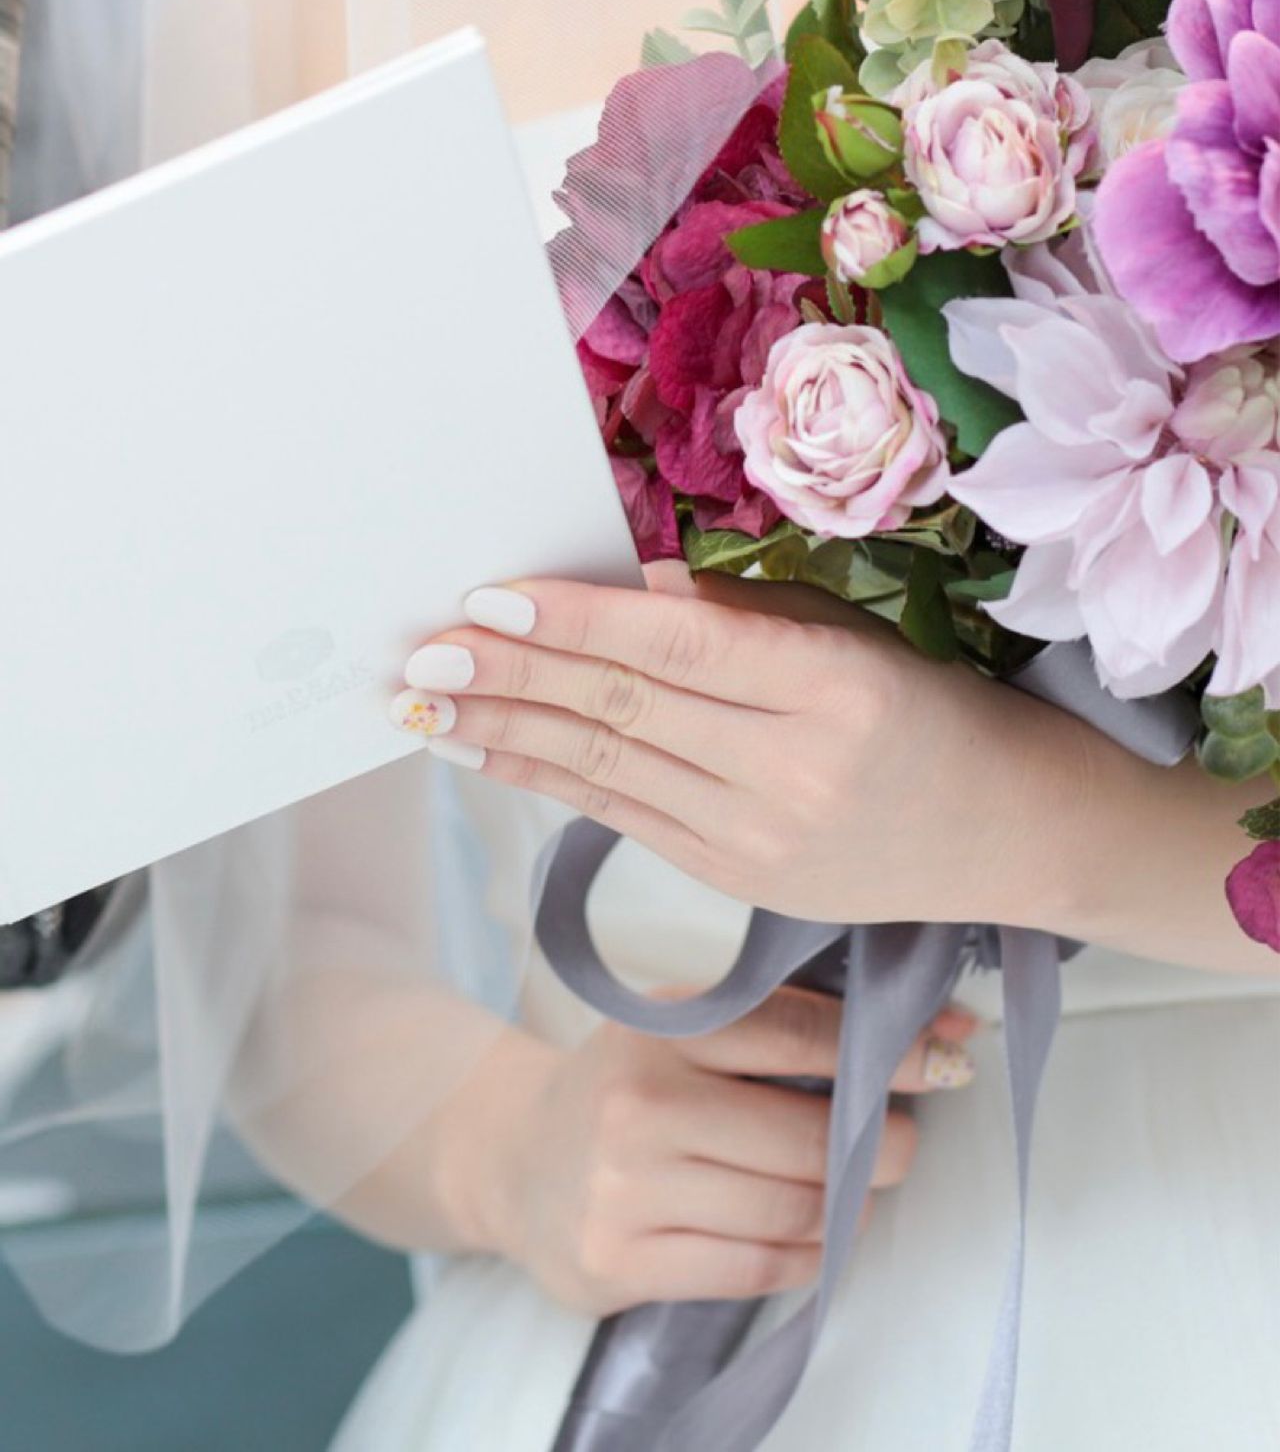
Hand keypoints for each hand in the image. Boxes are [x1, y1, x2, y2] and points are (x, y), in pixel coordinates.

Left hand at [394, 570, 1089, 927]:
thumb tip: (624, 587)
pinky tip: (495, 751)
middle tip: (422, 651)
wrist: (1008, 832)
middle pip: (622, 711)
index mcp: (829, 684)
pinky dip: (552, 781)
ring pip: (607, 770)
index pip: (671, 646)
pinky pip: (625, 818)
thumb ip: (738, 613)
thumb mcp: (849, 634)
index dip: (571, 622)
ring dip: (507, 734)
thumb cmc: (928, 705)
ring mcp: (762, 836)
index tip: (487, 599)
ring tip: (427, 705)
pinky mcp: (742, 881)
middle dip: (510, 679)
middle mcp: (791, 767)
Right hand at [440, 988, 976, 1316]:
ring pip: (787, 1207)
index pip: (797, 1033)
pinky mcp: (621, 1261)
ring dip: (848, 1205)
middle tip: (905, 1143)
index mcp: (661, 1027)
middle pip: (803, 1137)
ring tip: (863, 1190)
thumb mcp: (679, 1028)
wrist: (514, 1156)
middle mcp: (639, 1104)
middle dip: (879, 1144)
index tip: (948, 1055)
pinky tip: (822, 1237)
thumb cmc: (626, 1084)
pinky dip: (809, 1255)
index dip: (885, 1049)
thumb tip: (935, 1028)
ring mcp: (625, 1189)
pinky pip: (754, 1266)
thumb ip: (780, 1026)